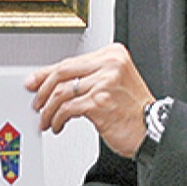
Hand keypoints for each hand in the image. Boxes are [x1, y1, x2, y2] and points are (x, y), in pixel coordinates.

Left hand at [26, 43, 153, 157]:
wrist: (152, 130)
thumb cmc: (133, 110)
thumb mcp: (113, 83)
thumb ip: (88, 77)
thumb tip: (53, 82)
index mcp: (113, 55)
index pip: (71, 61)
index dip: (47, 73)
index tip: (34, 82)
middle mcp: (109, 65)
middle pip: (62, 72)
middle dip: (43, 90)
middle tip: (36, 103)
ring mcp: (104, 83)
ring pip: (61, 92)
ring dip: (49, 110)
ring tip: (46, 119)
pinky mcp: (99, 103)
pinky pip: (67, 109)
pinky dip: (58, 119)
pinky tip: (58, 125)